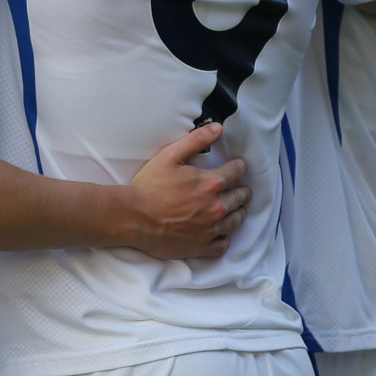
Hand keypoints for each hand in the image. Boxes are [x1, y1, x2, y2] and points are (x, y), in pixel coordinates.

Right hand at [125, 123, 250, 258]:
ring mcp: (210, 229)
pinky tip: (222, 233)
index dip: (237, 167)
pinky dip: (224, 238)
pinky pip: (222, 245)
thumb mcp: (170, 155)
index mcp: (212, 183)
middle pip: (240, 197)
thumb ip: (196, 140)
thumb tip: (218, 128)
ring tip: (237, 208)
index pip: (236, 172)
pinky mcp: (201, 246)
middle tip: (241, 188)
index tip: (237, 166)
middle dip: (241, 190)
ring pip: (235, 221)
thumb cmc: (150, 186)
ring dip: (238, 212)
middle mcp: (216, 207)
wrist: (134, 218)